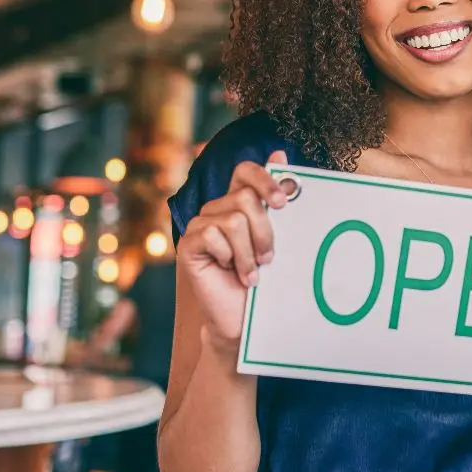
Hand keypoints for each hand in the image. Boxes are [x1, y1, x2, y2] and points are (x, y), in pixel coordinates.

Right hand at [178, 150, 288, 353]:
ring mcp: (200, 226)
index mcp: (238, 203)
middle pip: (244, 198)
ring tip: (252, 272)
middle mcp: (216, 210)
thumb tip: (280, 153)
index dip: (264, 179)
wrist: (243, 318)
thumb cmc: (264, 280)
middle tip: (267, 258)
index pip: (245, 171)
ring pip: (233, 220)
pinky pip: (211, 235)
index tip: (283, 203)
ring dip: (249, 252)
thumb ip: (275, 200)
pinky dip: (229, 257)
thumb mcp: (278, 238)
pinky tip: (230, 272)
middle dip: (265, 232)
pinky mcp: (188, 244)